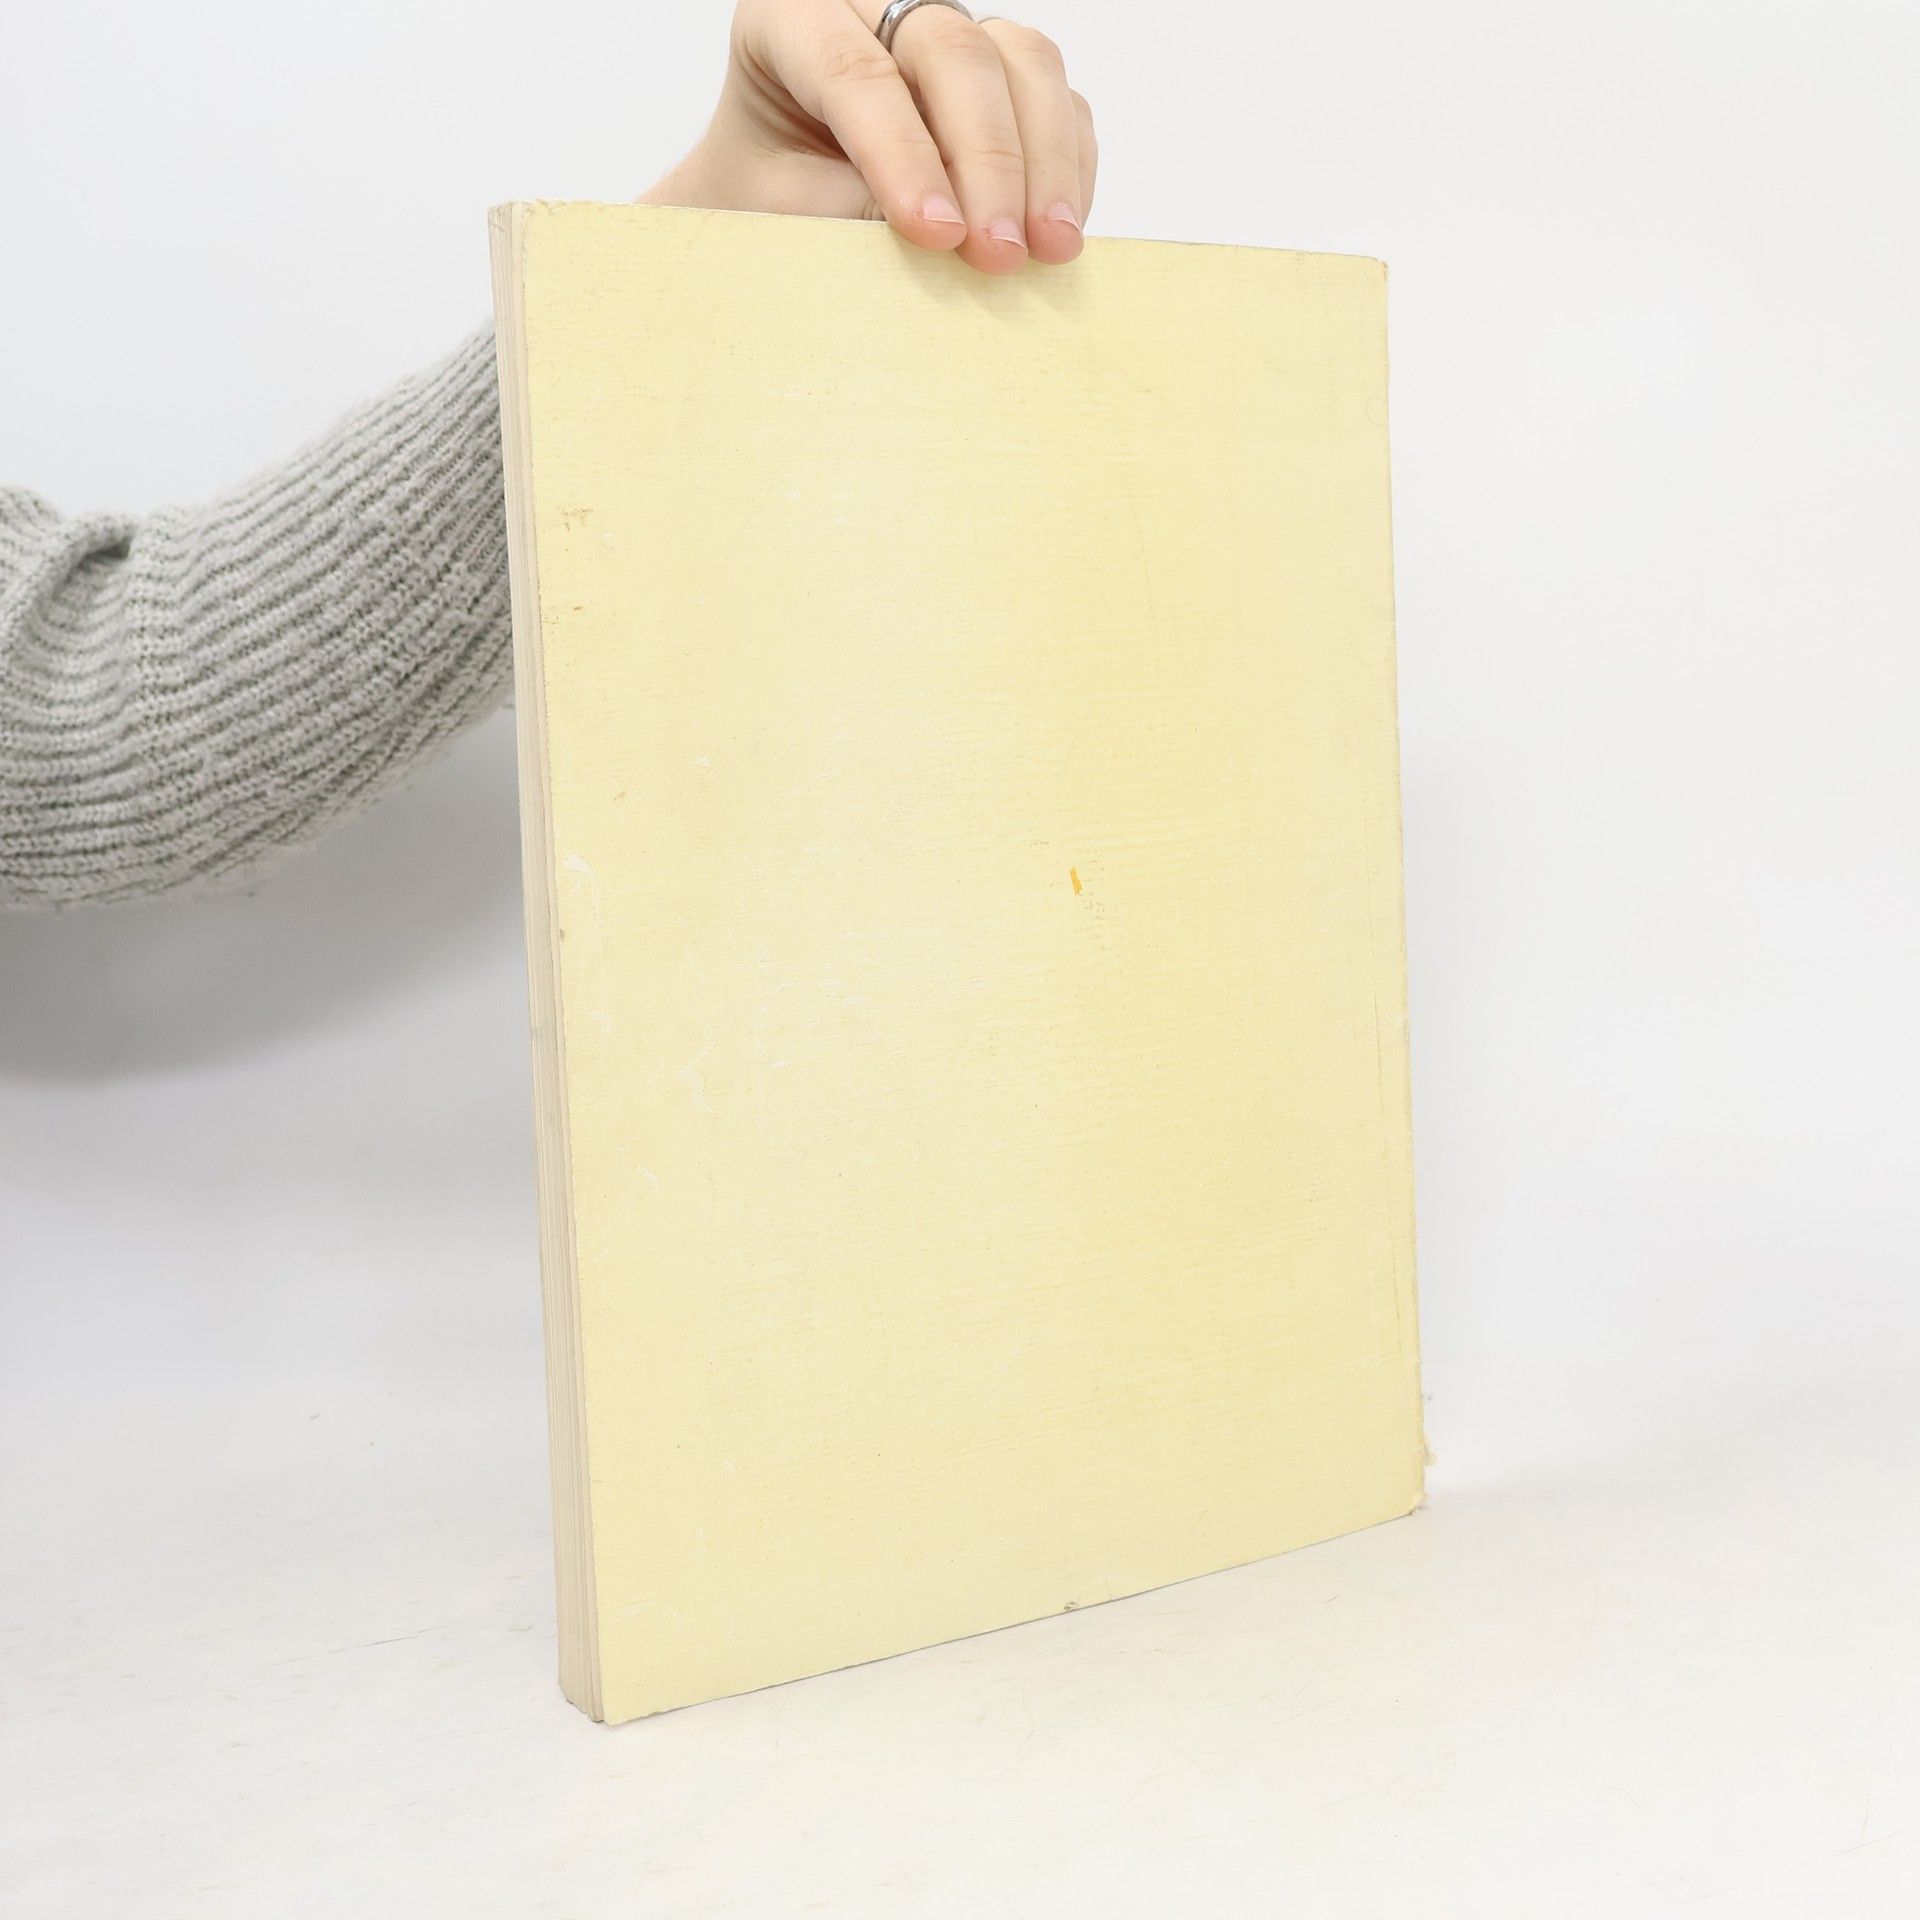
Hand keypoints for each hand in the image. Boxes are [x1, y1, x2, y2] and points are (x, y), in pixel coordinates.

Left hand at [640, 0, 1096, 273]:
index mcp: (791, 18)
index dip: (903, 156)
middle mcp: (876, 6)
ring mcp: (948, 32)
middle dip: (987, 160)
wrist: (779, 208)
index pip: (855, 73)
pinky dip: (1068, 167)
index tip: (938, 237)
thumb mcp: (780, 215)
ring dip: (1045, 161)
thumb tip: (948, 234)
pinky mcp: (1003, 76)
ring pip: (1023, 61)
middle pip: (954, 53)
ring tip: (1050, 248)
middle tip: (1000, 254)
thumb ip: (848, 211)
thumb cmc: (766, 206)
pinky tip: (1059, 230)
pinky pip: (1058, 101)